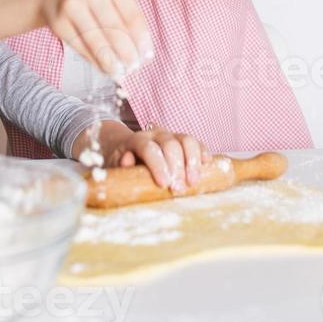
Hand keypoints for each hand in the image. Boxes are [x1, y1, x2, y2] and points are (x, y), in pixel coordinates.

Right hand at [40, 0, 151, 77]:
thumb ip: (126, 19)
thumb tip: (142, 53)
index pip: (133, 17)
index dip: (142, 40)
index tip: (147, 57)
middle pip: (115, 30)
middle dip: (127, 54)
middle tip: (133, 68)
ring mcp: (72, 6)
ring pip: (97, 41)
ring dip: (110, 62)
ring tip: (119, 73)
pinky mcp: (58, 23)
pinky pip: (80, 47)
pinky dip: (94, 61)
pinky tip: (103, 68)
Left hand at [81, 121, 202, 191]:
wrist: (124, 146)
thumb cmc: (121, 160)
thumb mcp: (115, 164)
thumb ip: (121, 164)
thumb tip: (128, 160)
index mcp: (137, 139)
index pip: (149, 148)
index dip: (157, 165)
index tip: (163, 184)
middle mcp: (155, 133)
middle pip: (170, 145)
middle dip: (177, 168)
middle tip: (178, 189)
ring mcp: (171, 134)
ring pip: (186, 140)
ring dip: (192, 161)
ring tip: (193, 182)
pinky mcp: (182, 140)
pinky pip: (196, 141)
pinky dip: (203, 151)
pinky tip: (207, 163)